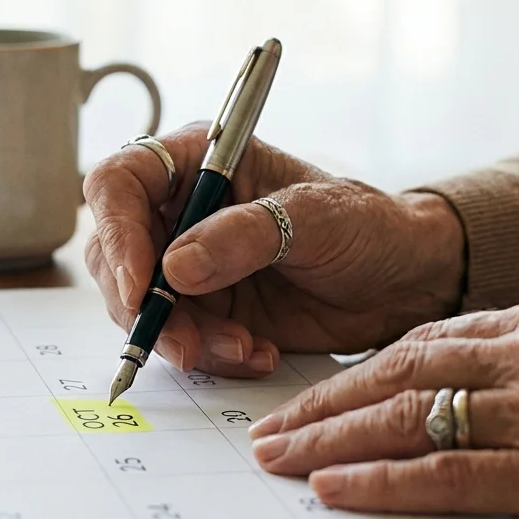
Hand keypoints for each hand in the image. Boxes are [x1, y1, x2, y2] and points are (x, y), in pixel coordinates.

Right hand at [83, 123, 465, 375]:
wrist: (403, 282)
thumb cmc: (366, 226)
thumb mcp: (312, 218)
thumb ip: (243, 237)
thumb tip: (173, 269)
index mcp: (197, 161)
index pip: (119, 184)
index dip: (116, 233)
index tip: (141, 285)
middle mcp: (181, 210)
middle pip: (115, 255)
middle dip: (145, 305)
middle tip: (185, 342)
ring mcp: (189, 265)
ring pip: (141, 307)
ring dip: (182, 338)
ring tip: (243, 348)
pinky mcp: (205, 312)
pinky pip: (179, 340)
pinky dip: (210, 356)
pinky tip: (258, 353)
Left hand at [248, 291, 518, 518]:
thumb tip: (457, 383)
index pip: (422, 339)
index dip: (355, 371)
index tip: (309, 393)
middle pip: (399, 371)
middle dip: (322, 403)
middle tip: (266, 430)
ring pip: (411, 417)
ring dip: (332, 441)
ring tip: (279, 460)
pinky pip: (453, 475)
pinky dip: (386, 483)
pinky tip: (338, 491)